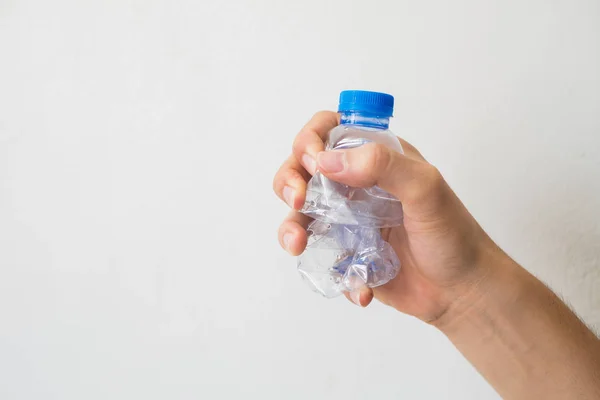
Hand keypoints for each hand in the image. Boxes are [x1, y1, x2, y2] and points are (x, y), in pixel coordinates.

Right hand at [273, 111, 502, 322]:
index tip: (314, 163)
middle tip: (298, 200)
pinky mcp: (345, 252)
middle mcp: (356, 185)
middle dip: (289, 180)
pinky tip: (358, 284)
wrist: (462, 291)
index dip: (311, 140)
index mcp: (376, 158)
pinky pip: (319, 255)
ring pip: (301, 213)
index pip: (329, 131)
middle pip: (303, 169)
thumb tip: (328, 161)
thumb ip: (382, 165)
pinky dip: (328, 270)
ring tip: (297, 245)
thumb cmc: (454, 236)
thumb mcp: (426, 189)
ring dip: (291, 227)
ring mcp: (348, 220)